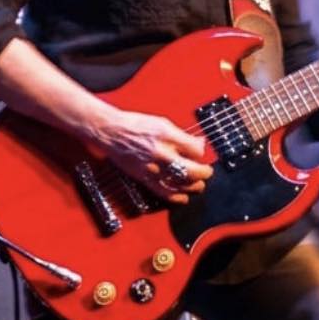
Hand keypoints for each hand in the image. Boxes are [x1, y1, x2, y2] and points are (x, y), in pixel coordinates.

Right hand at [91, 106, 213, 203]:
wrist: (111, 132)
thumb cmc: (135, 125)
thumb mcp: (162, 123)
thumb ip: (182, 135)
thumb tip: (199, 144)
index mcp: (167, 136)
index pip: (196, 150)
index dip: (202, 153)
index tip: (201, 154)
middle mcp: (160, 153)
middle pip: (192, 170)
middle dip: (205, 173)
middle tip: (207, 172)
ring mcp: (152, 168)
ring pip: (181, 184)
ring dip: (194, 186)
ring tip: (198, 183)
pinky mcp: (144, 178)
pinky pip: (164, 192)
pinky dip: (177, 197)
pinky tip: (184, 196)